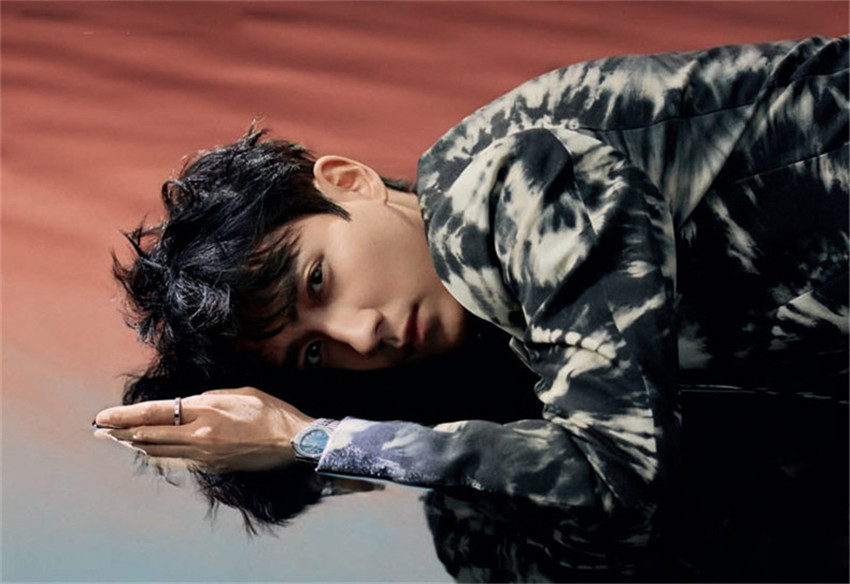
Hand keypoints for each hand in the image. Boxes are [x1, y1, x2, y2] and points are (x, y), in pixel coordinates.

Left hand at [93, 387, 314, 472]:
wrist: (292, 441)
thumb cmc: (271, 412)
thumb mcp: (239, 392)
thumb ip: (209, 398)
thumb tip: (188, 404)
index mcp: (205, 410)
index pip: (154, 413)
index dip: (125, 416)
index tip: (104, 416)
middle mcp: (199, 434)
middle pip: (149, 435)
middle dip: (120, 432)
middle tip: (100, 430)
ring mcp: (205, 454)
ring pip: (159, 450)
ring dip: (136, 445)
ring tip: (117, 440)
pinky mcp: (212, 466)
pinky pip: (178, 461)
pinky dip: (159, 454)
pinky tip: (149, 452)